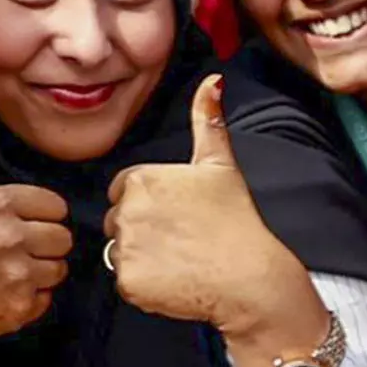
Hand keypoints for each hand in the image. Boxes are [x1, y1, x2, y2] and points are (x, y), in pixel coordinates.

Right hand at [0, 97, 75, 337]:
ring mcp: (17, 275)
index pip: (54, 206)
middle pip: (63, 237)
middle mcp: (10, 237)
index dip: (37, 213)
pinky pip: (48, 297)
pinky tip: (6, 290)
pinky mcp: (20, 308)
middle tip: (13, 246)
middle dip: (42, 241)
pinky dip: (32, 296)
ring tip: (9, 268)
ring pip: (59, 268)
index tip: (13, 221)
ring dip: (40, 269)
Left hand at [101, 77, 319, 364]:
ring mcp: (126, 248)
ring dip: (142, 257)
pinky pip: (125, 281)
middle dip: (143, 229)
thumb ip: (208, 120)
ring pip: (120, 251)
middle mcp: (126, 211)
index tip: (178, 214)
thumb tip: (214, 80)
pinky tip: (174, 280)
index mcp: (140, 179)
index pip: (124, 190)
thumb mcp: (219, 164)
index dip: (151, 203)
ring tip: (179, 259)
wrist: (249, 277)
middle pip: (118, 221)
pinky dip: (145, 285)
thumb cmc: (235, 219)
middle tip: (181, 238)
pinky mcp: (128, 281)